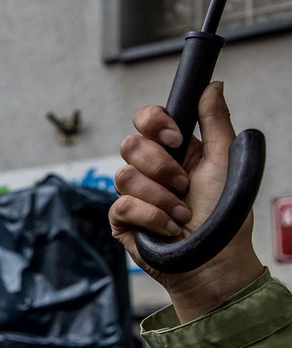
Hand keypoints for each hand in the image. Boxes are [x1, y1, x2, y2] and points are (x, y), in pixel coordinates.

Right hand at [109, 82, 263, 321]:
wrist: (213, 261)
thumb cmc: (224, 216)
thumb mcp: (225, 163)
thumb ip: (215, 122)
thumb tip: (212, 86)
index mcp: (172, 151)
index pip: (145, 119)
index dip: (153, 123)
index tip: (175, 137)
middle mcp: (149, 169)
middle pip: (130, 145)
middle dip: (160, 166)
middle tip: (183, 184)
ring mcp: (133, 194)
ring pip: (124, 176)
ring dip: (161, 197)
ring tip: (182, 213)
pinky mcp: (121, 219)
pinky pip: (123, 204)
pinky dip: (152, 217)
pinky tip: (169, 228)